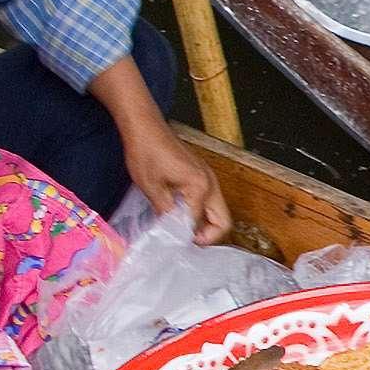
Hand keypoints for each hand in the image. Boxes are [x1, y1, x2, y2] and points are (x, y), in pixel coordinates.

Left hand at [119, 116, 230, 243]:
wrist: (146, 127)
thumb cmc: (146, 153)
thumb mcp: (151, 187)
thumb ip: (166, 212)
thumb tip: (173, 232)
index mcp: (200, 188)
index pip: (200, 222)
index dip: (187, 236)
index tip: (173, 242)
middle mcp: (211, 184)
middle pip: (223, 220)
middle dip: (209, 236)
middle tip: (188, 241)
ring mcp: (209, 179)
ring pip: (218, 211)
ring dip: (205, 224)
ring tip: (183, 229)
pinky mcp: (203, 176)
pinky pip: (210, 201)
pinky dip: (201, 212)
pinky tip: (181, 212)